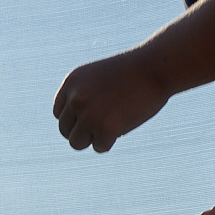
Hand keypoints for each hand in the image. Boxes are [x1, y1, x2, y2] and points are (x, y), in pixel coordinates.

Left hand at [52, 48, 170, 152]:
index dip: (75, 119)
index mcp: (71, 83)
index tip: (90, 118)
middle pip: (65, 130)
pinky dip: (110, 142)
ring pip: (77, 143)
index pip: (59, 113)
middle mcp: (75, 99)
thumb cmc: (133, 72)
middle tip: (102, 125)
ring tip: (110, 128)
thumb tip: (78, 126)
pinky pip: (100, 147)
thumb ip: (84, 96)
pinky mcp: (105, 128)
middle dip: (83, 131)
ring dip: (93, 139)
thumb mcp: (99, 77)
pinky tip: (121, 128)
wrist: (155, 68)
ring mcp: (89, 115)